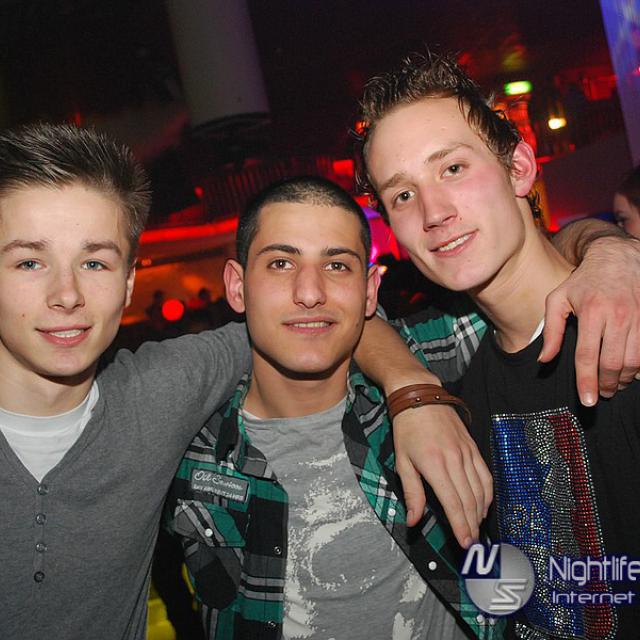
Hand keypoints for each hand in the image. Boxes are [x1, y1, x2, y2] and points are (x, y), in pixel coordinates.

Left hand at [393, 403, 491, 547]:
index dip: (461, 527)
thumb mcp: (402, 462)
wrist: (420, 396)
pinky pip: (486, 475)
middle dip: (472, 526)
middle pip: (470, 501)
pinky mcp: (473, 447)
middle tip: (472, 544)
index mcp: (435, 465)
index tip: (466, 545)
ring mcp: (467, 453)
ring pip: (481, 490)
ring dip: (480, 513)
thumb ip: (412, 493)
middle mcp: (455, 460)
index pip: (453, 504)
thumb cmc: (407, 429)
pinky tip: (483, 505)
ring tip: (476, 528)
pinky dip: (487, 494)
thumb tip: (413, 521)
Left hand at [540, 236, 639, 404]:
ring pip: (635, 361)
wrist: (618, 256)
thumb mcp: (558, 299)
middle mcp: (618, 316)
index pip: (588, 356)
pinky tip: (632, 372)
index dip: (587, 381)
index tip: (587, 400)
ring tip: (615, 385)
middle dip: (607, 385)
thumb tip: (544, 360)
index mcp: (592, 312)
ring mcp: (639, 317)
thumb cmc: (584, 280)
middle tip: (601, 394)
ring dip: (625, 379)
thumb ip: (551, 331)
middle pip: (614, 363)